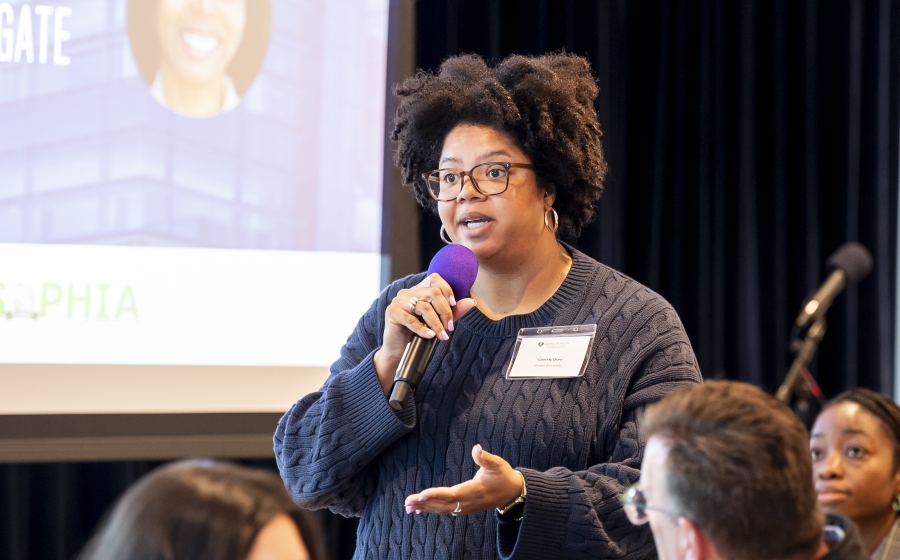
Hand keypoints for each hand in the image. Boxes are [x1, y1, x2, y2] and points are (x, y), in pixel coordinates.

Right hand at [374, 274, 475, 394]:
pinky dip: (423, 329)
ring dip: (436, 323)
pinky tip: (430, 336)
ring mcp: (399, 301)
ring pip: (424, 306)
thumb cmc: (418, 333)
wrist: (398, 349)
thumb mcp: (438, 321)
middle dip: (445, 311)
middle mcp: (408, 292)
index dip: (447, 289)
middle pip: (433, 293)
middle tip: (450, 327)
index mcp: (419, 290)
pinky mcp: (392, 312)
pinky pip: (411, 319)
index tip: (454, 305)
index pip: (435, 278)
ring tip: (442, 336)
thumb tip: (472, 302)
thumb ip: (453, 311)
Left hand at [404, 445, 523, 515]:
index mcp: (475, 490)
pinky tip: (420, 510)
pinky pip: (446, 511)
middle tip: (407, 501)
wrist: (513, 493)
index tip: (422, 493)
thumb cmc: (504, 476)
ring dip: (425, 508)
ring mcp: (466, 507)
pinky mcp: (464, 508)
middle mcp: (468, 502)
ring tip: (408, 506)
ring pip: (443, 510)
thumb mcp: (498, 464)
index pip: (453, 494)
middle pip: (443, 505)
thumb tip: (477, 448)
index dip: (437, 494)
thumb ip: (486, 458)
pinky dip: (432, 510)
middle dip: (424, 503)